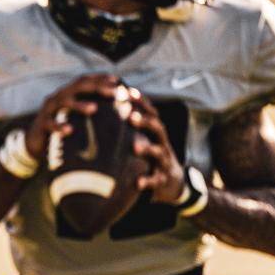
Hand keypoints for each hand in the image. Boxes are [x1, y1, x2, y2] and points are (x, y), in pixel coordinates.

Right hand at [24, 74, 121, 158]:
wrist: (36, 143)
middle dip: (97, 87)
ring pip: (64, 102)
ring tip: (94, 109)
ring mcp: (49, 109)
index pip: (85, 81)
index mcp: (69, 93)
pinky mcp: (41, 124)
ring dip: (79, 104)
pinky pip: (50, 123)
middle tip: (114, 92)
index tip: (118, 81)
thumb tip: (119, 114)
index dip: (101, 78)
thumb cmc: (64, 130)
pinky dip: (59, 126)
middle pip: (78, 87)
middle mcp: (59, 97)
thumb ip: (93, 113)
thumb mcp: (76, 118)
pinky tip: (70, 130)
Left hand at [127, 88, 184, 202]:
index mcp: (155, 132)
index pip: (150, 112)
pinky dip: (148, 180)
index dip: (141, 102)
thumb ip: (128, 125)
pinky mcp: (162, 179)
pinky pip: (156, 180)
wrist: (171, 181)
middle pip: (157, 128)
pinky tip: (137, 182)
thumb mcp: (143, 138)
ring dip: (147, 149)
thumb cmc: (149, 155)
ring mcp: (163, 161)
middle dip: (145, 121)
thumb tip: (103, 105)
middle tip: (131, 117)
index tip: (128, 92)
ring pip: (158, 152)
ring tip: (135, 147)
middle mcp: (161, 143)